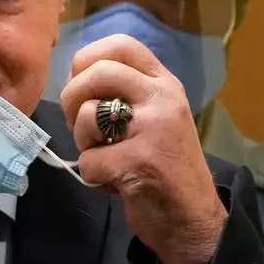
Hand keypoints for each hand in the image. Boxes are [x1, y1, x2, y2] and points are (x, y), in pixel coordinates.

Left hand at [58, 34, 226, 263]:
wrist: (192, 218)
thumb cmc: (164, 165)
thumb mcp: (154, 116)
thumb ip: (124, 93)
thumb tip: (74, 76)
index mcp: (164, 84)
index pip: (121, 45)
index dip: (87, 58)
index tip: (79, 79)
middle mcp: (162, 98)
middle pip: (96, 73)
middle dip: (71, 96)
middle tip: (76, 121)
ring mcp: (153, 128)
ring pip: (88, 116)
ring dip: (82, 142)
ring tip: (105, 156)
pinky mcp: (140, 161)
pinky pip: (88, 160)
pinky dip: (92, 176)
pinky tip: (115, 182)